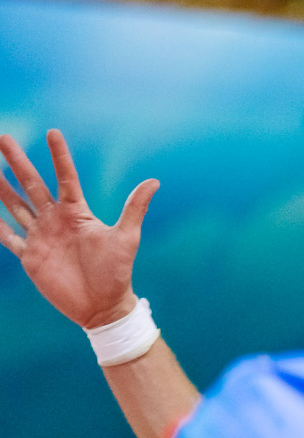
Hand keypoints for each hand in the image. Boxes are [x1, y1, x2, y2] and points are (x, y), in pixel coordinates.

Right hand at [0, 130, 158, 328]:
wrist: (103, 306)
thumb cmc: (117, 272)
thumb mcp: (126, 238)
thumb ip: (135, 208)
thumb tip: (155, 181)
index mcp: (77, 213)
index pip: (65, 178)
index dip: (59, 156)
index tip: (52, 132)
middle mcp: (55, 220)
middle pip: (32, 185)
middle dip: (17, 162)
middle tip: (3, 138)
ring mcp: (40, 236)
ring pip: (15, 205)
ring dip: (1, 187)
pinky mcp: (30, 256)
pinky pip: (8, 237)